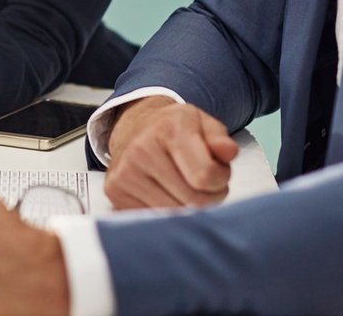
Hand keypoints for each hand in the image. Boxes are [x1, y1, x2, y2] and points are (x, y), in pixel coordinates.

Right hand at [104, 96, 238, 209]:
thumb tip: (228, 152)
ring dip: (188, 209)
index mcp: (168, 128)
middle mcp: (141, 149)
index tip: (218, 174)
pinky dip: (166, 213)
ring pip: (174, 215)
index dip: (221, 181)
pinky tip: (165, 194)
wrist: (133, 129)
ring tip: (185, 188)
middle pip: (193, 200)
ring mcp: (124, 172)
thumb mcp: (202, 123)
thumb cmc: (173, 130)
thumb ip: (220, 138)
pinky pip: (153, 219)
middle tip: (204, 185)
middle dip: (208, 197)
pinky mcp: (114, 192)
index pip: (205, 175)